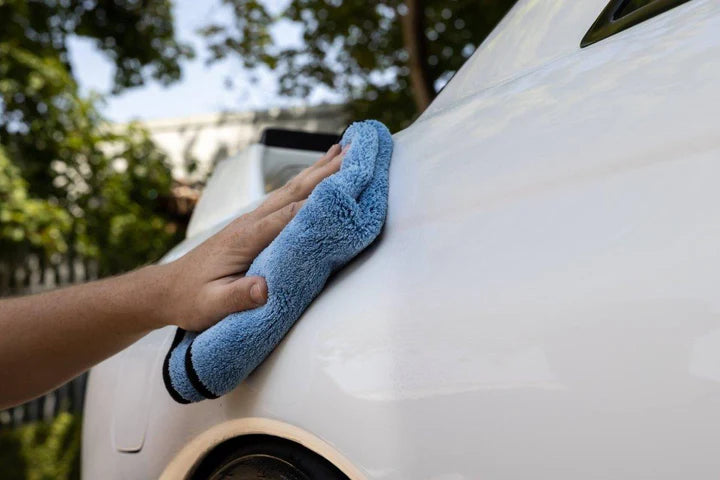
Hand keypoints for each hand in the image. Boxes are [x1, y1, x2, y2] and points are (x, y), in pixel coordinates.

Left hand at [162, 143, 346, 330]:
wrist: (167, 288)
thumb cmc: (191, 299)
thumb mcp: (212, 305)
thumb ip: (238, 297)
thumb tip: (264, 289)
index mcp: (246, 238)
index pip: (289, 215)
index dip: (319, 202)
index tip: (348, 187)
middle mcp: (250, 221)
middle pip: (294, 191)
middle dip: (326, 171)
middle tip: (354, 152)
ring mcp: (250, 220)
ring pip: (290, 189)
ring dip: (317, 169)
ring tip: (342, 150)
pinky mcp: (252, 224)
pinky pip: (284, 198)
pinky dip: (304, 182)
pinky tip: (314, 174)